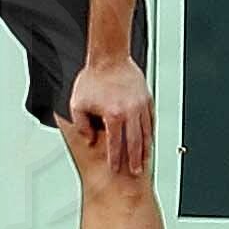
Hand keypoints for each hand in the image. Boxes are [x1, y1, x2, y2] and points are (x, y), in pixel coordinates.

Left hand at [64, 53, 153, 177]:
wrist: (109, 57)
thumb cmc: (93, 78)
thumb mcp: (78, 104)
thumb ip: (82, 125)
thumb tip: (89, 140)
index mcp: (113, 115)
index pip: (115, 143)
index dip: (115, 157)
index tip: (115, 167)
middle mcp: (129, 112)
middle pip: (134, 142)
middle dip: (135, 159)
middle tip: (135, 171)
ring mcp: (140, 105)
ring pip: (146, 132)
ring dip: (145, 148)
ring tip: (144, 160)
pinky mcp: (146, 98)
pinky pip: (150, 119)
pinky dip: (150, 131)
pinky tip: (149, 139)